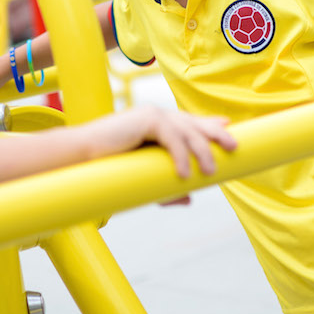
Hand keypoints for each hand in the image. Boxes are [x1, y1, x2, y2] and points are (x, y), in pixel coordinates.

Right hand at [84, 105, 235, 177]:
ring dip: (202, 151)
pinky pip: (171, 136)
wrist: (79, 159)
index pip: (188, 123)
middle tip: (234, 147)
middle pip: (194, 122)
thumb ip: (165, 185)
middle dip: (215, 133)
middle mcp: (155, 116)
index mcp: (155, 124)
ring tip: (209, 172)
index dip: (208, 125)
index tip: (227, 128)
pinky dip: (180, 155)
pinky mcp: (144, 119)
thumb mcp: (142, 178)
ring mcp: (150, 114)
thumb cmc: (106, 168)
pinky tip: (183, 174)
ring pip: (187, 130)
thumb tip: (188, 199)